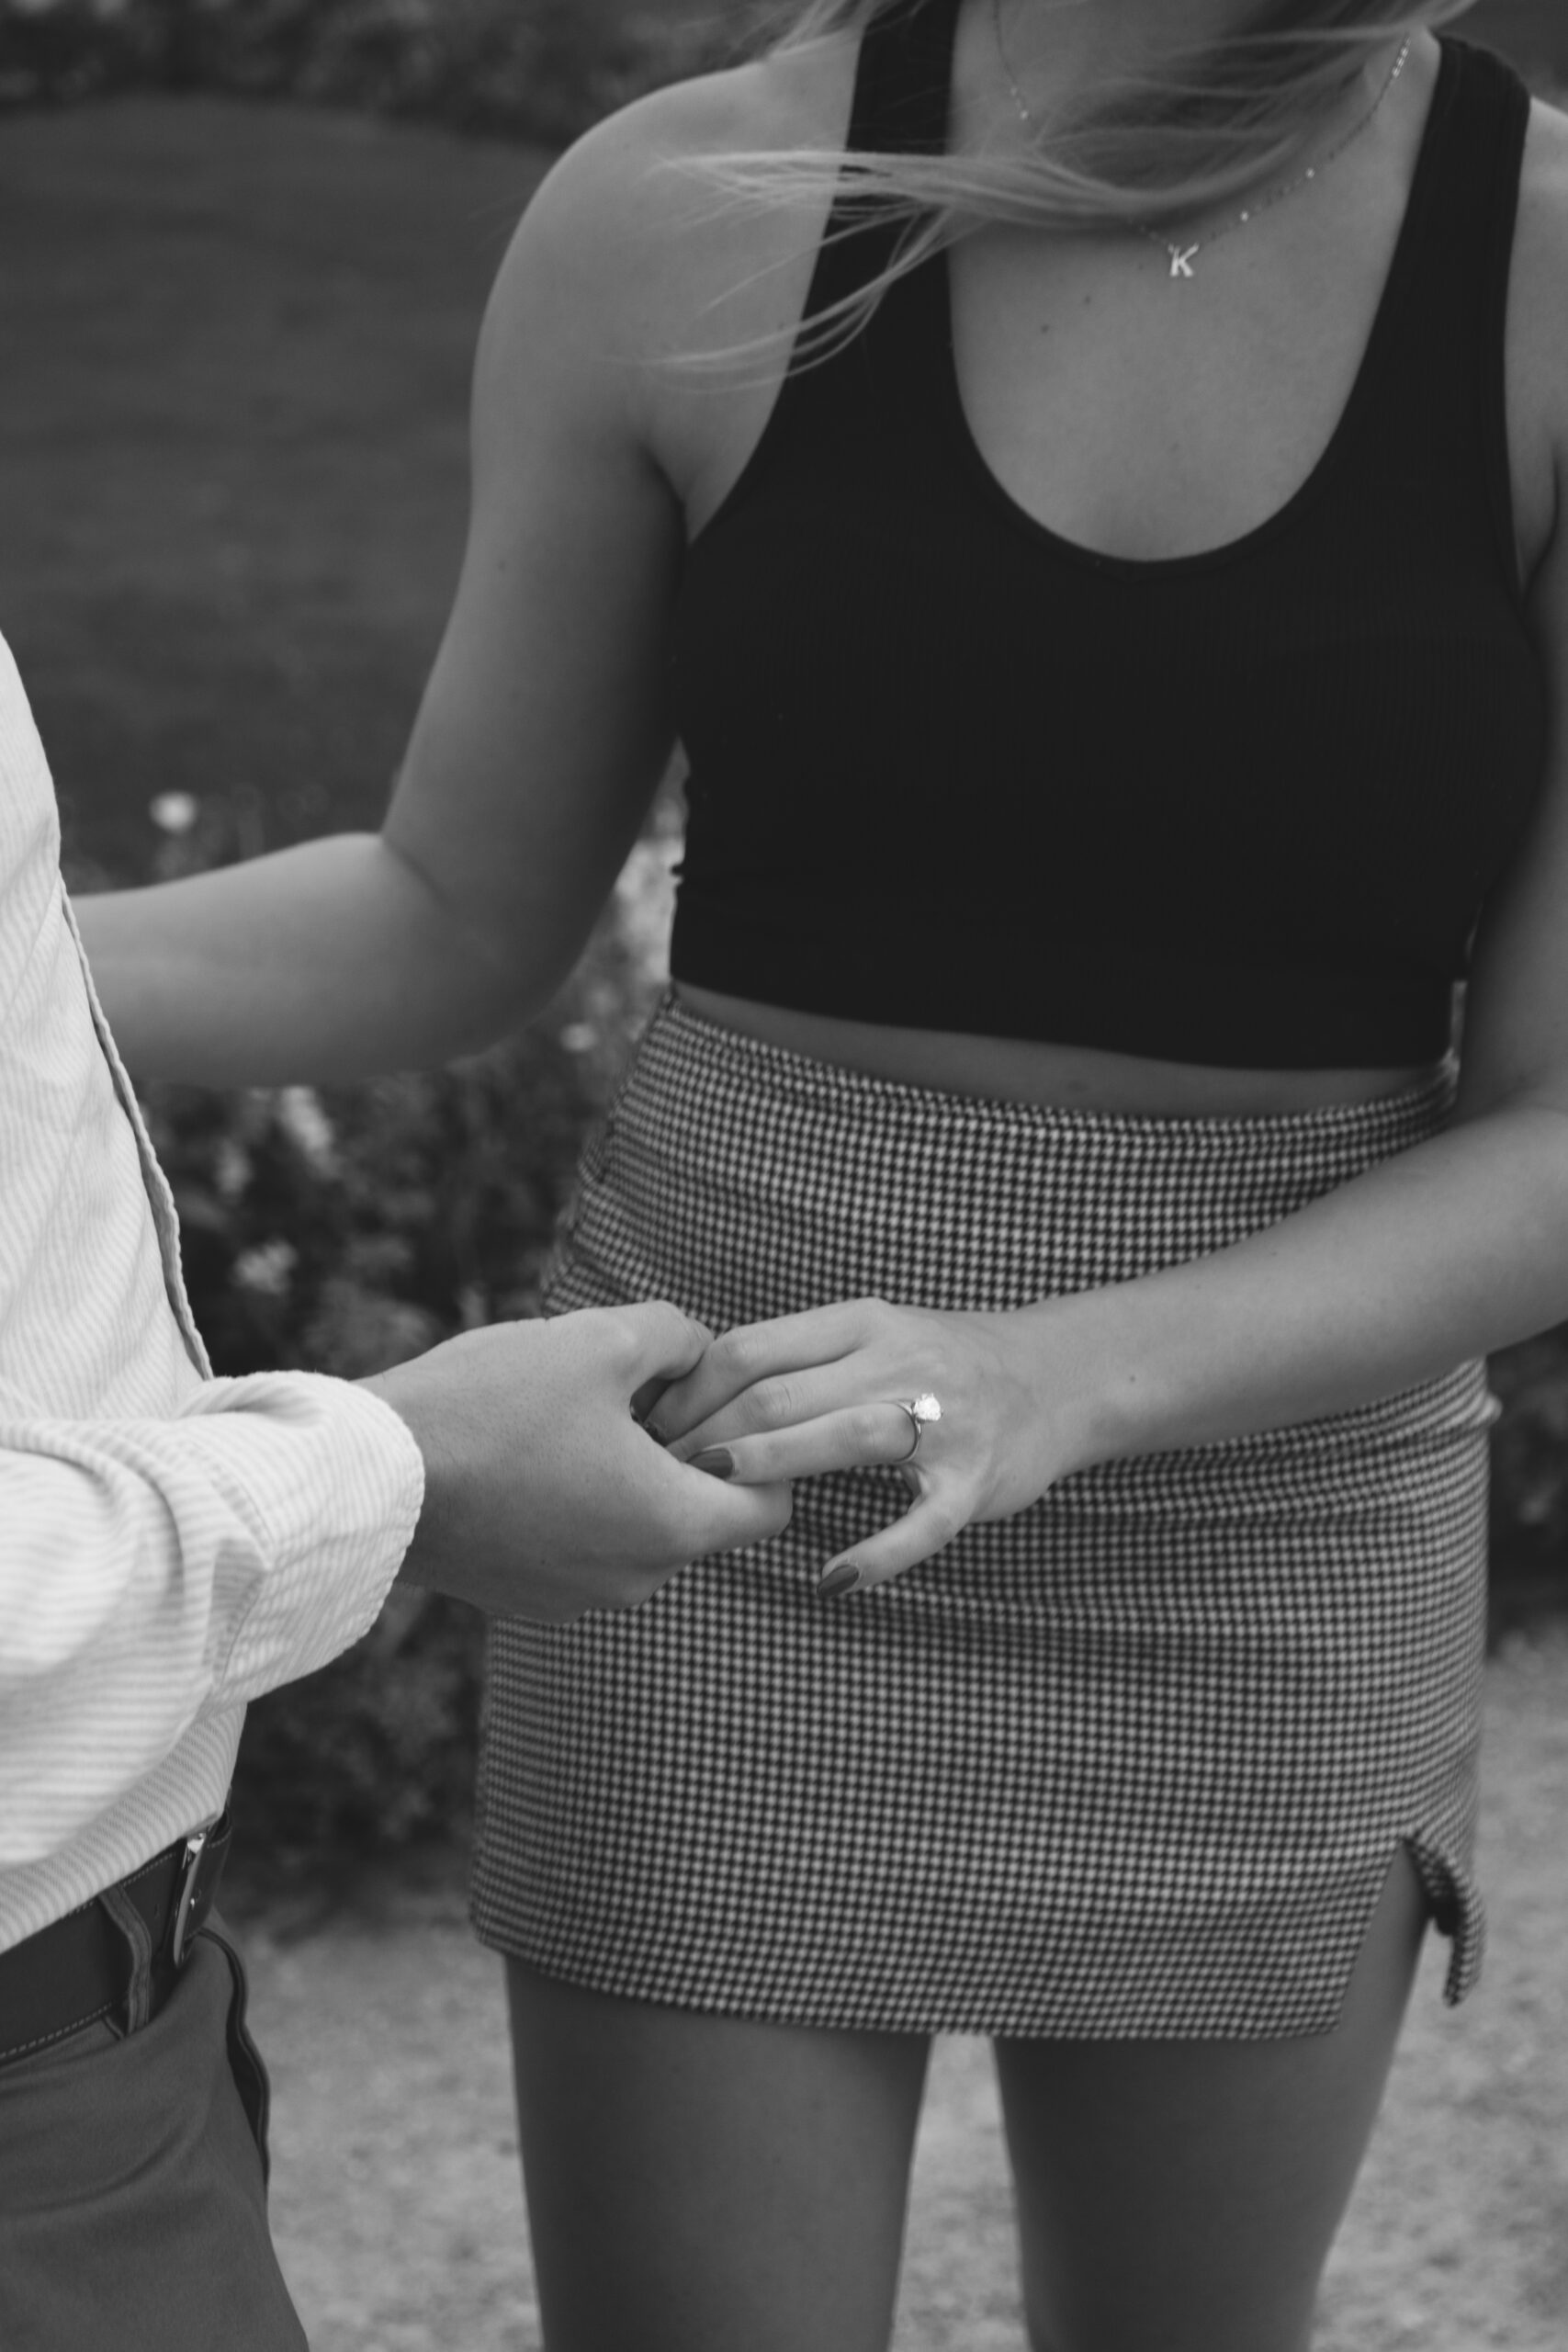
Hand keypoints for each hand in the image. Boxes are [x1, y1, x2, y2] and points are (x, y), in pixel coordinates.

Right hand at [365, 1303, 790, 1620]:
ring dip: (623, 1478)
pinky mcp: (521, 1598)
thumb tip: (694, 1351)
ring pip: (635, 1531)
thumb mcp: (600, 1339)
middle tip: (632, 1395)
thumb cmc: (490, 1406)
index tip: (715, 1405)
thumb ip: (675, 1337)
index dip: (761, 1448)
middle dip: (681, 1452)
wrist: (369, 1475)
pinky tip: (527, 1454)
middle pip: (698, 1516)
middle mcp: (635, 1579)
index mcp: (671, 1526)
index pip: (771, 1507)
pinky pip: (578, 1548)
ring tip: (570, 1419)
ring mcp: (575, 1598)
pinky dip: (574, 1506)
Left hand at [648, 1297, 1083, 1594]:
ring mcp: (943, 1422)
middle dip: (708, 1437)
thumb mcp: (872, 1334)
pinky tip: (830, 1579)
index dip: (692, 1390)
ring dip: (766, 1470)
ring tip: (713, 1504)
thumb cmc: (943, 1360)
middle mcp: (900, 1361)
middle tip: (659, 1473)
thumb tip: (694, 1389)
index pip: (754, 1348)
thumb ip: (800, 1356)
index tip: (652, 1426)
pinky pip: (918, 1526)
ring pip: (837, 1441)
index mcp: (863, 1321)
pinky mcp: (974, 1482)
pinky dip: (874, 1556)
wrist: (1058, 1377)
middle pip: (781, 1394)